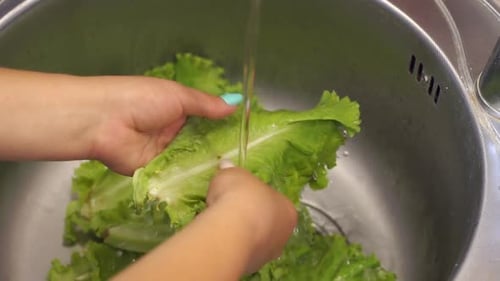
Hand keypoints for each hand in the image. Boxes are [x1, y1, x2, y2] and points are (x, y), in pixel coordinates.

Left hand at [0, 68, 237, 174]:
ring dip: (209, 165)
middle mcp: (174, 131)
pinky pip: (178, 176)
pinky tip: (215, 185)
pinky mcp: (157, 172)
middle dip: (220, 149)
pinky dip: (193, 179)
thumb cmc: (141, 99)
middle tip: (248, 160)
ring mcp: (165, 153)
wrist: (103, 121)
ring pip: (192, 160)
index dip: (224, 126)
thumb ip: (206, 104)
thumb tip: (236, 105)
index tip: (248, 135)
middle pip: (202, 142)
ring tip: (237, 174)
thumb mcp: (178, 96)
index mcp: (178, 109)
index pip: (207, 119)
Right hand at [207, 161, 297, 273]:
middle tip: (233, 211)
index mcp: (288, 210)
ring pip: (257, 241)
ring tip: (224, 226)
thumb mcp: (233, 174)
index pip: (274, 202)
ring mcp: (270, 253)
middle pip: (268, 224)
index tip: (242, 196)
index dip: (257, 198)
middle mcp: (284, 234)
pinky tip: (223, 239)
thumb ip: (230, 171)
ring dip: (244, 234)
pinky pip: (243, 252)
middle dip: (253, 219)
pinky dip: (235, 246)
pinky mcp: (254, 266)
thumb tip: (225, 165)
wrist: (231, 229)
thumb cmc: (241, 196)